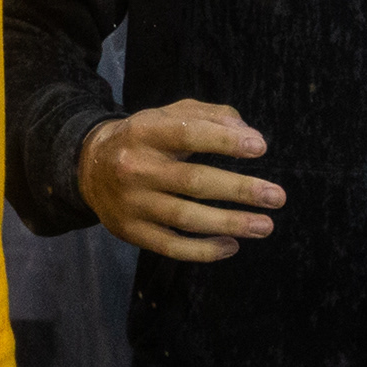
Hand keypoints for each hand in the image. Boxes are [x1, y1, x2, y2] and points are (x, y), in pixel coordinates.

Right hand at [78, 100, 278, 261]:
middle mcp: (136, 168)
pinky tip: (232, 246)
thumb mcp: (170, 115)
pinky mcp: (131, 231)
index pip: (187, 134)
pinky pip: (171, 246)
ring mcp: (132, 203)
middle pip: (193, 182)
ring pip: (186, 218)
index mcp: (146, 132)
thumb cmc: (145, 138)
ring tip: (266, 226)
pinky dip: (203, 250)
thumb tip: (248, 134)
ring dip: (230, 223)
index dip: (224, 140)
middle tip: (276, 196)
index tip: (259, 147)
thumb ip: (210, 116)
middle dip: (240, 190)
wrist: (89, 167)